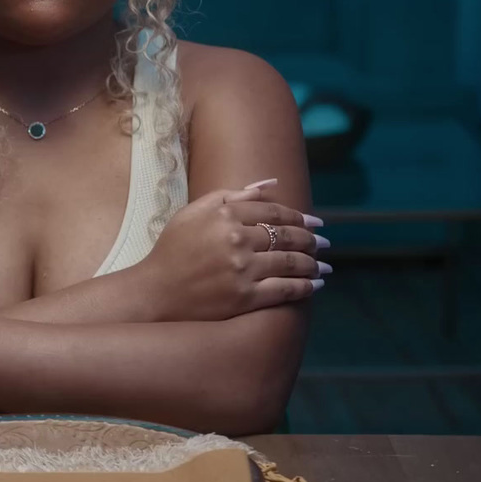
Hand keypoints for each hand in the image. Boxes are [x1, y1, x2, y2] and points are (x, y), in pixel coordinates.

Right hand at [132, 181, 328, 321]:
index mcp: (225, 215)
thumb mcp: (194, 212)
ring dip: (313, 263)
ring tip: (323, 263)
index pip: (274, 213)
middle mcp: (237, 240)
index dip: (298, 216)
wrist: (156, 293)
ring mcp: (243, 270)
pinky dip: (305, 287)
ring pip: (291, 263)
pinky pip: (285, 289)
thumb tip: (271, 183)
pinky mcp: (245, 298)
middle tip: (324, 242)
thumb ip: (232, 195)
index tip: (314, 221)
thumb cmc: (173, 249)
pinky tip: (316, 284)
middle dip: (310, 239)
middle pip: (286, 236)